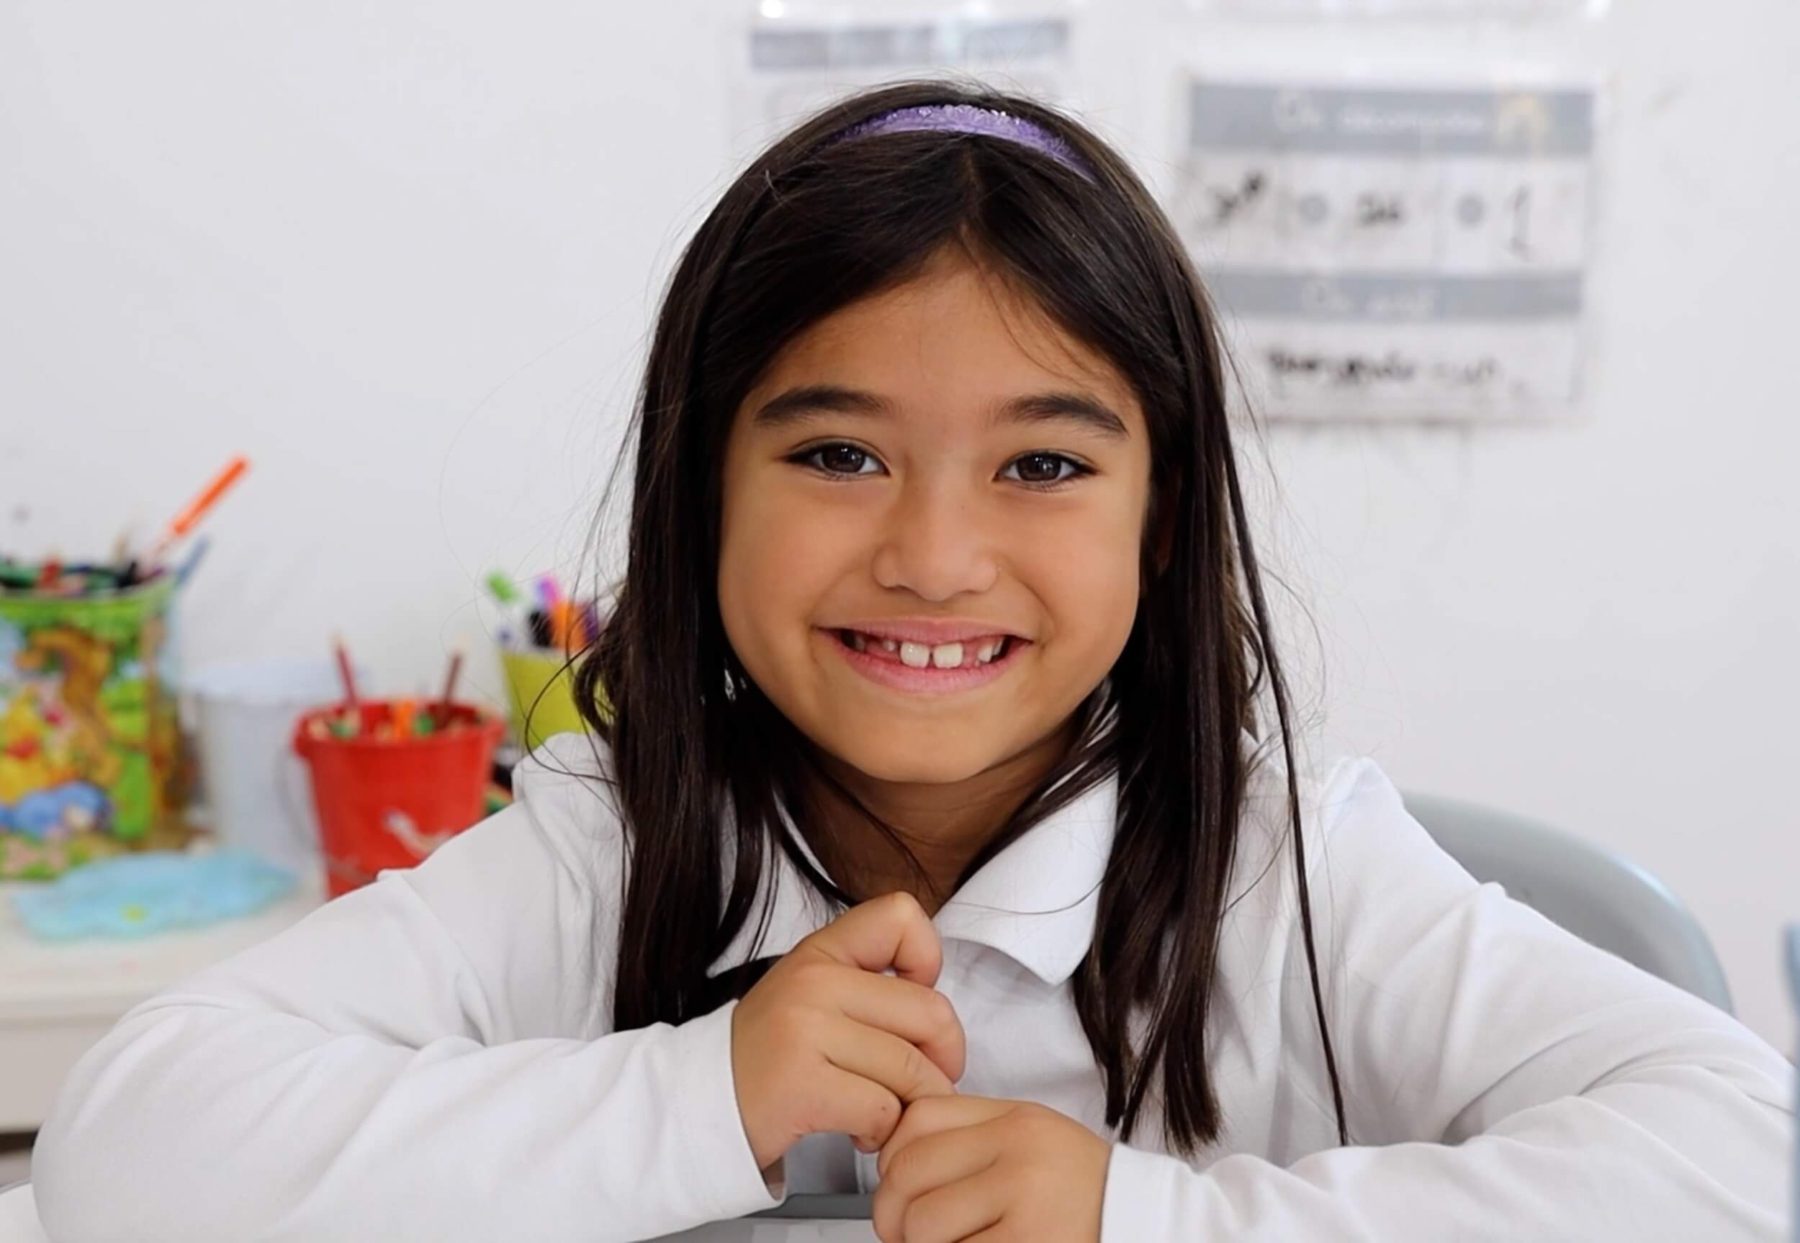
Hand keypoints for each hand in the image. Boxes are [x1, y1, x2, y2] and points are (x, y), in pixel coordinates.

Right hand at [732, 891, 966, 1170]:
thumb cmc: (768, 1056)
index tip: (911, 1004)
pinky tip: (860, 1132)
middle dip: (943, 1061)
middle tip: (919, 1085)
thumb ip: (868, 987)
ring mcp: (805, 1031)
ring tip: (882, 1113)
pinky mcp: (802, 1086)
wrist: (697, 1105)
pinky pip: (884, 1110)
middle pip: (931, 1012)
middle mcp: (814, 982)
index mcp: (821, 952)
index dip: (927, 959)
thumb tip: (941, 1017)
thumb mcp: (811, 995)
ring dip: (911, 1106)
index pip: (901, 916)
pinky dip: (883, 1133)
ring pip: (912, 1070)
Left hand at [872, 1095, 1109, 1242]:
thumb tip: (895, 1160)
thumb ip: (973, 1138)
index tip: (899, 1185)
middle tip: (907, 1235)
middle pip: (909, 1174)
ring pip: (922, 1226)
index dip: (891, 1158)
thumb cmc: (1085, 1196)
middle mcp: (1020, 1154)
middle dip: (893, 1215)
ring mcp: (1024, 1204)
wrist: (1147, 1228)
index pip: (917, 1119)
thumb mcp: (1035, 1142)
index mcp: (1017, 1121)